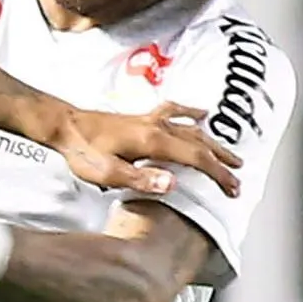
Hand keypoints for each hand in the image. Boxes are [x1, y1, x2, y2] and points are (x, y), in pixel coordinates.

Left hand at [55, 104, 240, 200]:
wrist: (64, 125)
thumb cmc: (82, 152)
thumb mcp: (108, 173)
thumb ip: (140, 179)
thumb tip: (172, 183)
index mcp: (152, 142)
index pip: (196, 159)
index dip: (217, 174)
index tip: (233, 189)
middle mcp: (156, 126)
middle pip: (200, 143)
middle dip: (221, 161)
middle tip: (238, 178)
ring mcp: (151, 119)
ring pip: (192, 128)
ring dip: (213, 142)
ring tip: (231, 154)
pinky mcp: (143, 117)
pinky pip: (176, 112)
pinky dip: (192, 114)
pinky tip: (201, 114)